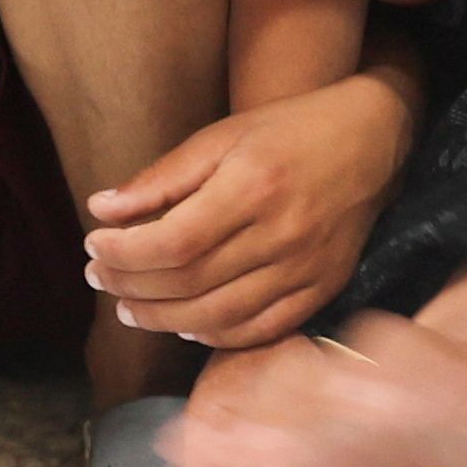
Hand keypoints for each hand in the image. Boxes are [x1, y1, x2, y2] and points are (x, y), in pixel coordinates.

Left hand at [84, 69, 417, 347]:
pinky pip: (260, 330)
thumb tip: (102, 210)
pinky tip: (185, 325)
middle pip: (189, 283)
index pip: (171, 243)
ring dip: (163, 320)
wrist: (373, 138)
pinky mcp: (323, 289)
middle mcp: (282, 233)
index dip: (124, 254)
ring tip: (130, 307)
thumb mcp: (221, 136)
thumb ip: (163, 178)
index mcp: (252, 186)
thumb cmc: (288, 131)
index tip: (94, 246)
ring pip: (219, 316)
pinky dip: (215, 336)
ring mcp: (307, 268)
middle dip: (132, 286)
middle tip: (100, 278)